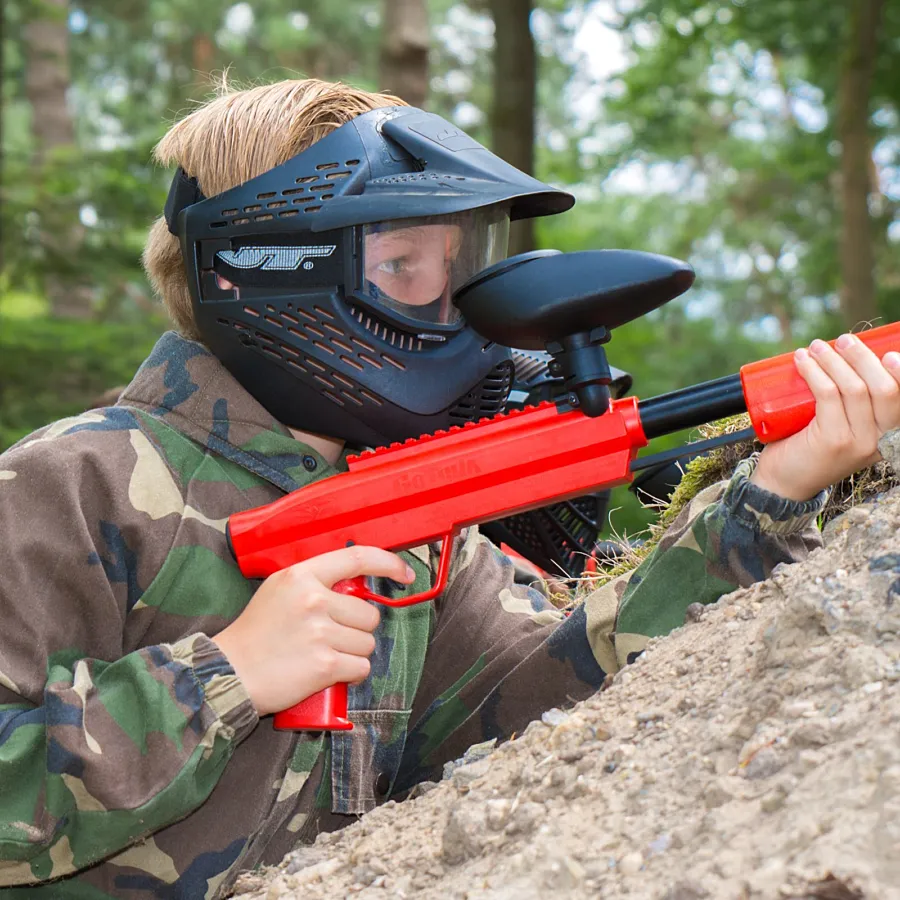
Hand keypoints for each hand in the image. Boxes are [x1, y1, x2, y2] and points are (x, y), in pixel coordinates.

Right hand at [213, 546, 414, 715]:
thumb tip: (358, 583)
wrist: (228, 673)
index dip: (388, 564)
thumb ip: (315, 581)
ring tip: (321, 655)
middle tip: (327, 638)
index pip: (357, 558)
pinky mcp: (325, 664)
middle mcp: (313, 599)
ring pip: (368, 643)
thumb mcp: (279, 590)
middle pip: (369, 613)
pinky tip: (326, 672)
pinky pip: (361, 667)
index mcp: (302, 575)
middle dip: (356, 630)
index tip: (404, 574)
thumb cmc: (255, 634)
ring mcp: (320, 632)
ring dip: (352, 653)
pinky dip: (350, 674)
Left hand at [750, 333, 899, 501]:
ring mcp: (857, 442)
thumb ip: (854, 407)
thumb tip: (850, 359)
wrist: (782, 484)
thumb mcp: (844, 429)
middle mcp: (879, 441)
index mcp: (888, 436)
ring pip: (853, 387)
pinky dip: (814, 372)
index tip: (887, 353)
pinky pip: (827, 394)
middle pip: (884, 388)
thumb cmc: (810, 449)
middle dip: (863, 357)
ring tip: (815, 347)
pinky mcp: (832, 440)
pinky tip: (802, 361)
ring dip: (833, 360)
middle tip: (843, 341)